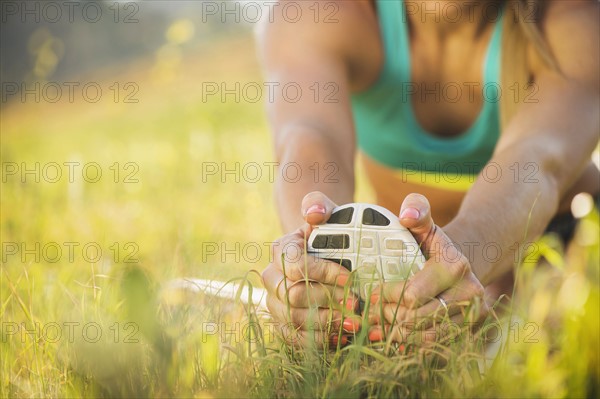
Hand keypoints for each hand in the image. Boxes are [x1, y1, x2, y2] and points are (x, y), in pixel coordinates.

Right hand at [261, 192, 357, 347]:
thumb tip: (313, 213)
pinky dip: (319, 340)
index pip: (295, 264)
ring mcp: (275, 302)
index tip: (351, 277)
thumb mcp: (327, 211)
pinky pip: (294, 338)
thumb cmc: (328, 230)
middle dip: (327, 301)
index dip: (323, 273)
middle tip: (356, 304)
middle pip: (293, 295)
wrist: (325, 251)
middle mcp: (272, 277)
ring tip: (353, 323)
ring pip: (293, 319)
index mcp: (281, 249)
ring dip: (325, 323)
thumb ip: (319, 204)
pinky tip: (342, 336)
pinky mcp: (283, 324)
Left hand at [368, 194, 488, 345]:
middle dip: (386, 316)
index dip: (384, 296)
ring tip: (376, 324)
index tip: (368, 292)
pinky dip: (409, 343)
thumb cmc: (431, 242)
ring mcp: (471, 315)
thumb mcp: (423, 221)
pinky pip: (433, 345)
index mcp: (456, 265)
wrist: (458, 264)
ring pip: (424, 336)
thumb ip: (415, 209)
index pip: (411, 295)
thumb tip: (406, 216)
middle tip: (368, 312)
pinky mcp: (468, 331)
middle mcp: (470, 293)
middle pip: (415, 320)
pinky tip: (392, 335)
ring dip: (395, 333)